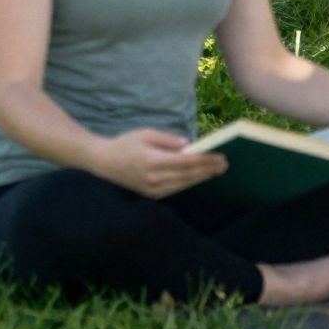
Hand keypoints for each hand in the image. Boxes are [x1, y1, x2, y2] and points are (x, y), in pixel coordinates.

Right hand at [95, 128, 226, 198]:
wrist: (103, 163)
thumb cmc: (126, 143)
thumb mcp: (146, 134)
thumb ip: (168, 139)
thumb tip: (189, 145)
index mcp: (152, 161)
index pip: (184, 162)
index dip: (204, 160)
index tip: (220, 156)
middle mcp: (153, 179)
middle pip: (187, 175)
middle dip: (207, 169)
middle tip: (225, 163)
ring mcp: (152, 189)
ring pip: (183, 184)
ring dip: (201, 177)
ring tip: (217, 170)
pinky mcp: (151, 194)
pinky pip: (175, 189)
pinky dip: (189, 182)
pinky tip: (200, 176)